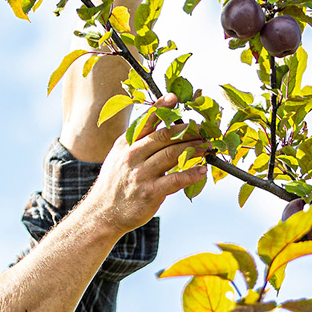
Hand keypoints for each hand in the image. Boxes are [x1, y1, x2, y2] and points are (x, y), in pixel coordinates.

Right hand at [81, 93, 207, 233]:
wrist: (103, 213)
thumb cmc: (116, 183)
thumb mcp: (119, 157)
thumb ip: (138, 142)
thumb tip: (163, 127)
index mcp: (126, 144)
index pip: (146, 121)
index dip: (162, 107)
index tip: (175, 97)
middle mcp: (133, 155)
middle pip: (164, 135)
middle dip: (187, 130)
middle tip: (204, 128)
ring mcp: (141, 174)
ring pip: (172, 154)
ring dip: (194, 148)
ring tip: (208, 146)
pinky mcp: (150, 192)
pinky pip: (176, 180)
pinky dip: (192, 174)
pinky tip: (202, 170)